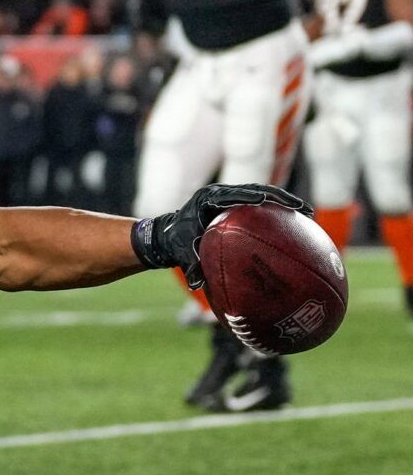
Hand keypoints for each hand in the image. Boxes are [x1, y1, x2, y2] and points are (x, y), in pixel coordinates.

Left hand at [131, 183, 309, 289]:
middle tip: (301, 208)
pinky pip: (260, 204)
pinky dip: (277, 210)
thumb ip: (190, 266)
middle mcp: (220, 193)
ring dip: (284, 202)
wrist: (168, 235)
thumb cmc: (175, 243)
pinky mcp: (237, 203)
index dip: (251, 196)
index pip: (234, 195)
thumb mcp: (182, 254)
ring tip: (307, 212)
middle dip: (280, 197)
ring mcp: (230, 196)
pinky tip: (296, 221)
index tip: (267, 200)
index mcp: (207, 200)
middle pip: (256, 189)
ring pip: (262, 193)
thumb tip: (196, 285)